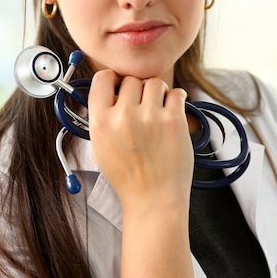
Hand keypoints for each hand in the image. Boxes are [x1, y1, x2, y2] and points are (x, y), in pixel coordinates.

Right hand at [88, 69, 196, 277]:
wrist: (154, 199)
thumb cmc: (128, 176)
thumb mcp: (100, 148)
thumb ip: (101, 118)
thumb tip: (109, 90)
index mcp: (100, 122)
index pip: (102, 78)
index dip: (112, 79)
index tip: (119, 87)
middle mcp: (123, 117)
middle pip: (131, 80)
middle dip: (137, 90)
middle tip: (142, 107)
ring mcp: (150, 118)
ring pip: (154, 83)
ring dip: (157, 92)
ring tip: (158, 109)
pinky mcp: (174, 121)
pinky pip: (176, 93)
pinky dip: (176, 99)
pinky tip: (172, 111)